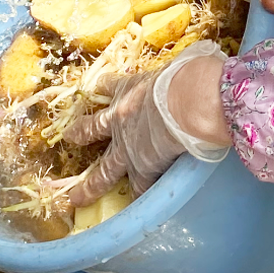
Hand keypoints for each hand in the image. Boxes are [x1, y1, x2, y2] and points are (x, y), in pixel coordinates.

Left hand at [66, 43, 227, 206]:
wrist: (187, 100)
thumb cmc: (187, 75)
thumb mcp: (178, 65)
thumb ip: (183, 70)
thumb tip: (203, 61)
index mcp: (130, 89)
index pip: (112, 85)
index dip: (105, 87)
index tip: (98, 87)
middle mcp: (122, 119)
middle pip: (94, 128)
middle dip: (81, 134)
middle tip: (70, 138)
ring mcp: (128, 146)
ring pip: (104, 171)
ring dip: (91, 186)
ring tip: (77, 198)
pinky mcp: (143, 167)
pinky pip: (139, 188)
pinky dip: (138, 198)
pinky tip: (133, 212)